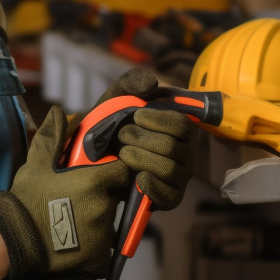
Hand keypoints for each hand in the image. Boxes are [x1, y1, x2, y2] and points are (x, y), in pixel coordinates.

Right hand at [0, 105, 131, 278]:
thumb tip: (58, 111)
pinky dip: (94, 242)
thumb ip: (53, 136)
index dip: (114, 171)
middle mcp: (104, 206)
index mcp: (94, 182)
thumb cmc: (27, 198)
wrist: (16, 240)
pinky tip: (75, 238)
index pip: (123, 171)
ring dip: (98, 218)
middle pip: (116, 196)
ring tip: (73, 220)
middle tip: (79, 198)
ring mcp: (103, 233)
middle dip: (104, 195)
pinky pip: (104, 246)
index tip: (102, 173)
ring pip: (110, 221)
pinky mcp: (99, 255)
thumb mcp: (37, 163)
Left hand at [92, 66, 191, 209]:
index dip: (159, 120)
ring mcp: (179, 176)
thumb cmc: (113, 122)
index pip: (182, 124)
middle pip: (173, 147)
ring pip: (169, 168)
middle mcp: (185, 151)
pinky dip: (151, 185)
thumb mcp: (118, 96)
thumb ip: (132, 81)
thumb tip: (152, 84)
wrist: (95, 155)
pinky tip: (135, 177)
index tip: (137, 115)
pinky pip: (170, 196)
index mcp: (179, 126)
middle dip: (142, 139)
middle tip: (122, 135)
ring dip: (140, 159)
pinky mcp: (170, 197)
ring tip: (122, 154)